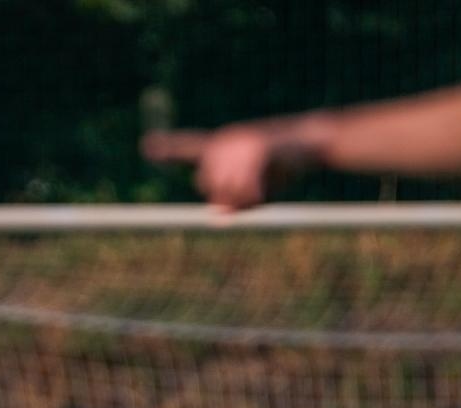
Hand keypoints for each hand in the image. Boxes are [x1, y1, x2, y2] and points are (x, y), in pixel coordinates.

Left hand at [141, 121, 280, 210]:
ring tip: (260, 194)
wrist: (313, 142)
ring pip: (225, 188)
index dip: (169, 149)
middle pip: (207, 184)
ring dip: (241, 201)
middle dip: (225, 198)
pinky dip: (253, 196)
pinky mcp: (260, 148)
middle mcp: (225, 140)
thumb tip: (216, 214)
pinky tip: (261, 197)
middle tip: (250, 197)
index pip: (189, 148)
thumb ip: (234, 203)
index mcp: (221, 146)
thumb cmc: (281, 167)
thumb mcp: (256, 191)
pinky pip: (246, 185)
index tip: (147, 147)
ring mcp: (241, 143)